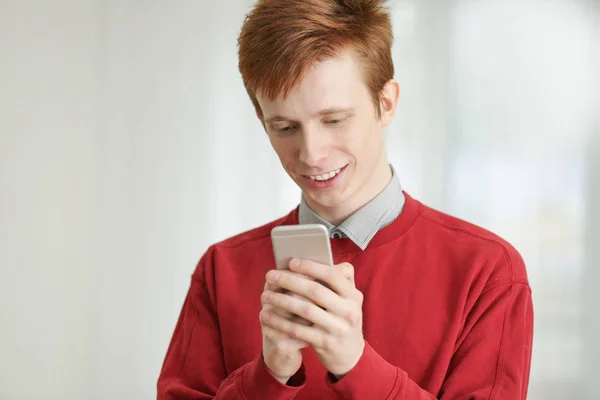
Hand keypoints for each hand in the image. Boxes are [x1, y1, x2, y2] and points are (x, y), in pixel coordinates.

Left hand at [260, 259, 364, 377]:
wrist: (350, 354)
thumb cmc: (342, 318)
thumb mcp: (347, 300)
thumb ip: (336, 281)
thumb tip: (308, 259)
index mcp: (353, 295)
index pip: (333, 275)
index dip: (311, 267)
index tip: (291, 262)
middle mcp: (349, 311)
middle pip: (315, 291)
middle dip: (290, 281)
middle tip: (270, 275)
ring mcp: (338, 328)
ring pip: (305, 310)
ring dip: (281, 301)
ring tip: (264, 295)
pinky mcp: (325, 343)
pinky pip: (298, 330)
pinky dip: (280, 322)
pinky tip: (266, 316)